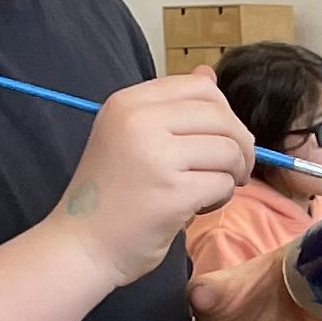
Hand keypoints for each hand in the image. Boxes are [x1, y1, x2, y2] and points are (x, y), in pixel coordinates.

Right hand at [53, 72, 252, 283]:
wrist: (81, 245)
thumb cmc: (110, 195)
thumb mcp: (130, 136)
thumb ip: (171, 107)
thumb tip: (208, 75)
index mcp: (127, 102)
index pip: (200, 87)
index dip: (223, 114)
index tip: (220, 140)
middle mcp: (139, 121)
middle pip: (221, 117)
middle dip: (240, 145)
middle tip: (234, 170)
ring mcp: (155, 156)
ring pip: (228, 150)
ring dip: (232, 174)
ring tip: (209, 191)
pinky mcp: (172, 192)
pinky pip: (223, 183)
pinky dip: (221, 197)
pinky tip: (199, 207)